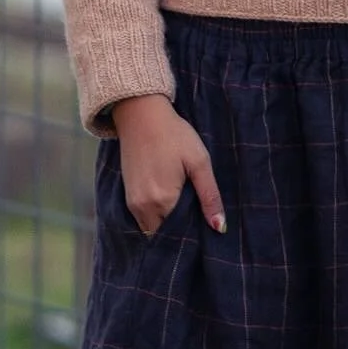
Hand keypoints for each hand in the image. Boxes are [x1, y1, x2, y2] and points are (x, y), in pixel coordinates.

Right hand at [111, 94, 226, 235]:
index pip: (179, 235)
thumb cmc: (174, 135)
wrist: (141, 113)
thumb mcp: (199, 161)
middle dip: (179, 232)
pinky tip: (170, 201)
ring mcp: (131, 203)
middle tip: (196, 216)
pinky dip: (156, 216)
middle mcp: (142, 208)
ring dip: (167, 224)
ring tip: (185, 208)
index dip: (193, 234)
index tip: (205, 227)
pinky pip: (143, 219)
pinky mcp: (127, 196)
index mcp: (162, 201)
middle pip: (163, 235)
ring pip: (152, 229)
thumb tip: (220, 228)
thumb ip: (209, 196)